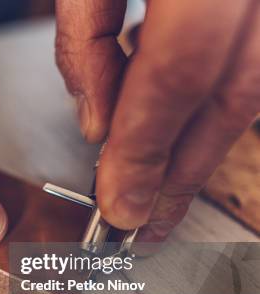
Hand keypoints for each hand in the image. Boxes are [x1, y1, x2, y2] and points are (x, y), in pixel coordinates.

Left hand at [55, 0, 259, 240]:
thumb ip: (85, 37)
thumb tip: (94, 121)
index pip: (175, 78)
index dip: (145, 152)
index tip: (120, 205)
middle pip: (229, 98)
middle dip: (181, 174)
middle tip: (144, 220)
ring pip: (250, 87)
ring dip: (198, 142)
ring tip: (157, 181)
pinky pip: (250, 61)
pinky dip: (211, 94)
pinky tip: (173, 109)